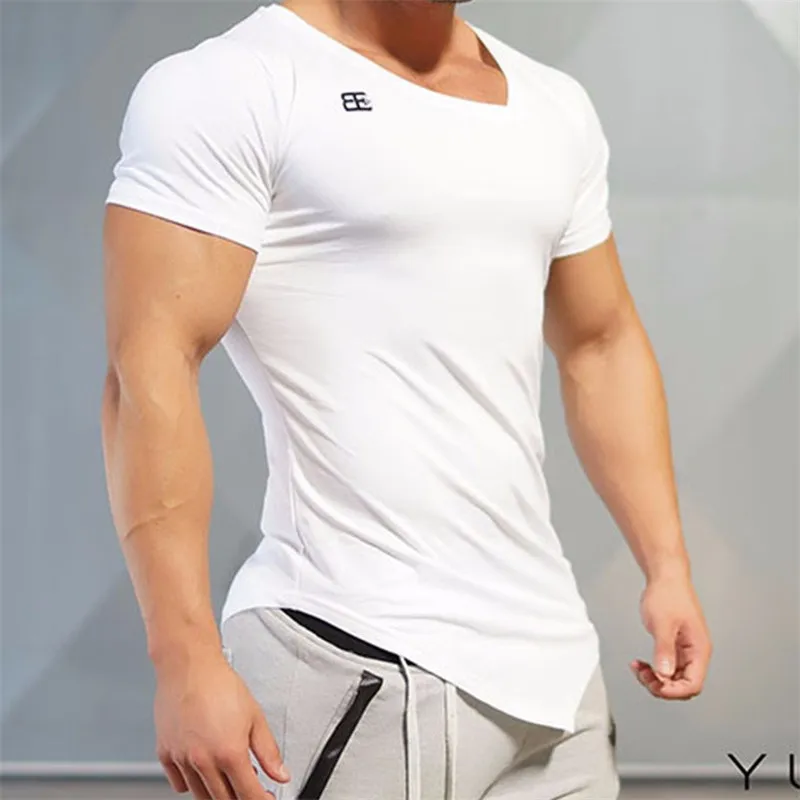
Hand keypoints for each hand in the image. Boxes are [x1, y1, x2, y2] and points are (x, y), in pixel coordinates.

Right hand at [153, 643, 290, 798]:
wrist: (189, 667)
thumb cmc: (220, 685)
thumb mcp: (255, 716)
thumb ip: (268, 751)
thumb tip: (280, 774)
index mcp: (229, 753)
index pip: (248, 795)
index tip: (267, 798)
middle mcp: (203, 760)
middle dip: (240, 798)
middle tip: (250, 787)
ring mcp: (182, 759)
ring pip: (201, 795)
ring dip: (218, 792)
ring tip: (229, 774)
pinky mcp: (165, 754)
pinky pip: (179, 784)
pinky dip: (192, 783)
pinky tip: (203, 769)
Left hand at [631, 571, 711, 699]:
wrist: (666, 577)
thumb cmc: (669, 594)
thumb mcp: (663, 623)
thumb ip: (664, 649)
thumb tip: (664, 673)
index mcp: (699, 649)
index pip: (693, 684)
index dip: (674, 690)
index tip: (655, 684)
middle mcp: (695, 652)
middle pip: (683, 685)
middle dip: (662, 686)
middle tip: (643, 675)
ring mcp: (685, 650)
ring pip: (674, 677)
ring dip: (656, 679)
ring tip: (640, 669)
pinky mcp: (675, 645)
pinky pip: (667, 666)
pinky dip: (654, 669)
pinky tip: (642, 664)